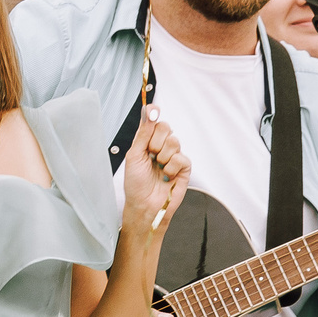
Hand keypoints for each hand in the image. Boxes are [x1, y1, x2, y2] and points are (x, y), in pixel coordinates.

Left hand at [121, 108, 191, 239]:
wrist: (145, 205)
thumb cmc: (136, 184)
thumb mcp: (134, 155)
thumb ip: (143, 134)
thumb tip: (148, 113)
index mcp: (147, 141)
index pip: (153, 121)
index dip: (153, 114)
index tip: (152, 111)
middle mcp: (161, 146)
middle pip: (165, 127)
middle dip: (155, 141)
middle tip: (150, 155)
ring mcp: (173, 155)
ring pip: (174, 141)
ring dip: (163, 156)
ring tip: (158, 168)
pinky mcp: (184, 167)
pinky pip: (181, 157)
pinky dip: (171, 167)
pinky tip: (166, 175)